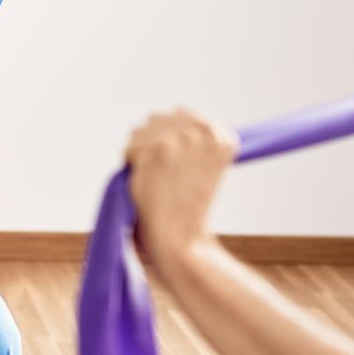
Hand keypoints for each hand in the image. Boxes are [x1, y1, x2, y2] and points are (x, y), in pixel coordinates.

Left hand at [126, 109, 237, 261]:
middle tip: (154, 170)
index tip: (169, 160)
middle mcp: (206, 133)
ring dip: (138, 151)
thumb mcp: (204, 169)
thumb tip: (162, 119)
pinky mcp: (158, 150)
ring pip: (142, 130)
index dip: (169, 136)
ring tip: (149, 176)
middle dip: (151, 140)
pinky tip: (142, 181)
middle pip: (161, 118)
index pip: (184, 115)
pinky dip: (129, 164)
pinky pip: (130, 148)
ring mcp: (182, 140)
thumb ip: (193, 143)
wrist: (180, 239)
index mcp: (224, 138)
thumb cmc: (188, 211)